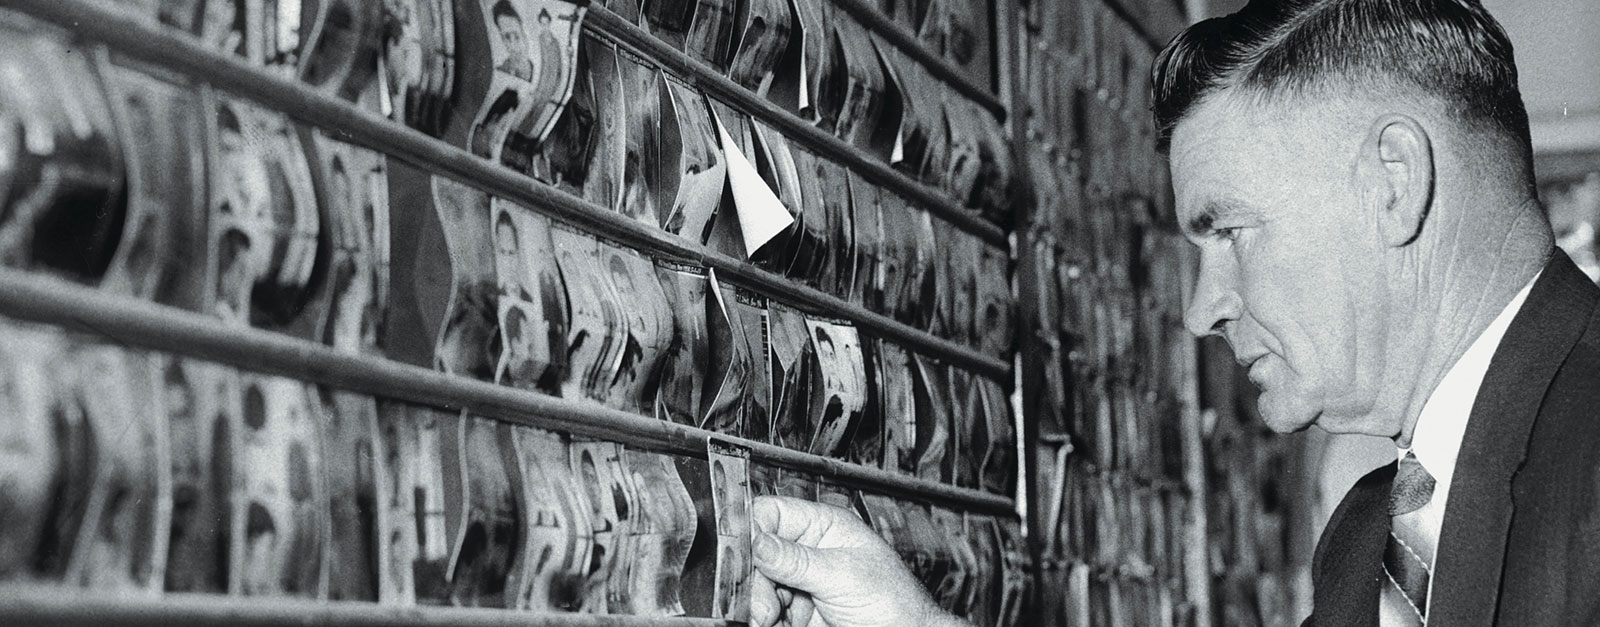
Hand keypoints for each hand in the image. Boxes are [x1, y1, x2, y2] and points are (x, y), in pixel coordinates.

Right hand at [748, 496, 966, 626]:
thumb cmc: (896, 603)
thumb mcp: (842, 575)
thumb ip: (795, 560)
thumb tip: (756, 542)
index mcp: (823, 526)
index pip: (771, 515)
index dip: (750, 531)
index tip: (738, 554)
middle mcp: (809, 552)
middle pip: (758, 555)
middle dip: (754, 580)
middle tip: (761, 605)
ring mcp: (802, 584)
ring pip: (757, 586)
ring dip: (757, 604)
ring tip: (769, 620)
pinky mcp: (798, 613)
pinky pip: (767, 612)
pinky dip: (765, 620)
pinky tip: (774, 624)